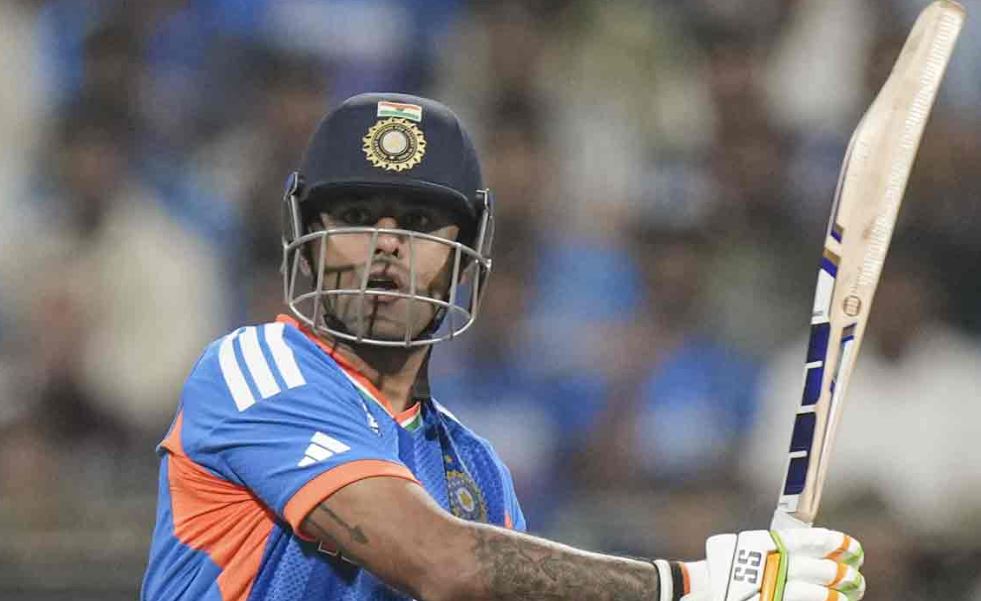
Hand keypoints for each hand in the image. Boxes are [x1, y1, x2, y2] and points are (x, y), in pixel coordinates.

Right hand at [655, 528, 864, 600]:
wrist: (706, 589)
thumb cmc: (730, 564)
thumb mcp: (749, 544)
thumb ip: (780, 543)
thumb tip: (823, 543)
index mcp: (766, 545)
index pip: (810, 541)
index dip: (835, 544)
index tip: (852, 548)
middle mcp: (771, 567)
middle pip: (817, 569)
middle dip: (841, 574)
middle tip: (854, 577)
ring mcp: (772, 590)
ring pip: (814, 593)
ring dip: (837, 595)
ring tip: (851, 593)